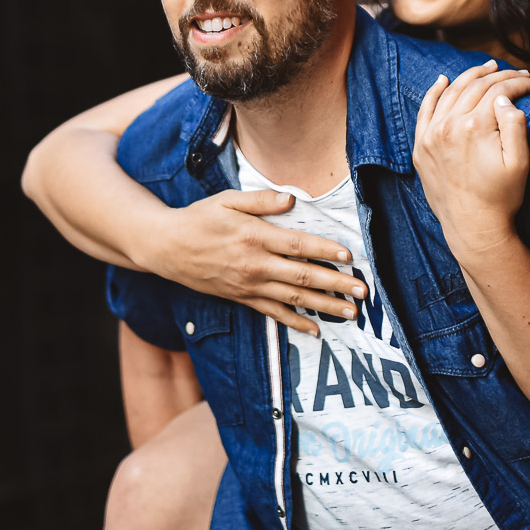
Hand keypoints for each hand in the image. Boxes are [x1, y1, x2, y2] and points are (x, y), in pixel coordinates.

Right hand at [142, 190, 369, 334]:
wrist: (167, 248)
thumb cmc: (199, 218)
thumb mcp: (226, 200)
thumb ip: (260, 200)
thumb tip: (290, 199)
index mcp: (254, 236)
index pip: (297, 245)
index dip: (324, 250)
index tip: (349, 256)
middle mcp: (255, 264)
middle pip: (302, 275)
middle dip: (336, 284)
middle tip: (363, 291)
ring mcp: (249, 285)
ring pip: (293, 298)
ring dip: (324, 306)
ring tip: (350, 313)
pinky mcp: (242, 298)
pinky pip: (273, 313)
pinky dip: (295, 323)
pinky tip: (315, 330)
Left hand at [413, 60, 529, 259]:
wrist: (472, 227)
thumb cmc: (501, 197)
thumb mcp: (519, 163)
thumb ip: (515, 125)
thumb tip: (504, 98)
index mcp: (475, 127)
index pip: (499, 91)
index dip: (519, 83)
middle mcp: (449, 126)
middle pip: (476, 88)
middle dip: (500, 76)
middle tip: (516, 72)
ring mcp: (431, 135)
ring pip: (451, 93)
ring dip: (471, 76)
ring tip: (488, 67)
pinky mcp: (421, 146)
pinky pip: (425, 110)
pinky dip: (434, 92)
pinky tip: (443, 79)